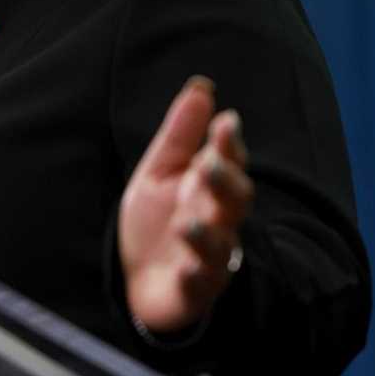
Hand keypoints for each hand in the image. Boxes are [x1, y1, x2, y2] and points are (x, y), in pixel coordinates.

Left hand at [118, 75, 252, 334]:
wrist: (139, 280)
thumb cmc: (157, 221)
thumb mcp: (159, 171)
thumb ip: (180, 133)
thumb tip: (201, 85)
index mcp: (209, 188)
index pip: (229, 162)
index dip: (229, 144)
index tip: (225, 123)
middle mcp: (217, 220)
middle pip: (235, 201)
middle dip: (225, 182)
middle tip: (208, 164)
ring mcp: (208, 257)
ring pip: (220, 245)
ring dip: (206, 234)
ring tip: (187, 221)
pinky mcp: (193, 290)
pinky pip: (199, 284)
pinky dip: (193, 275)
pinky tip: (183, 267)